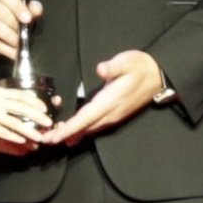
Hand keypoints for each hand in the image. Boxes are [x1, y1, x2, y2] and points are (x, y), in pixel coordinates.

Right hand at [0, 0, 35, 63]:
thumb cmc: (7, 15)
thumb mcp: (19, 9)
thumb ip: (30, 8)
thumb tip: (37, 10)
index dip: (17, 6)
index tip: (28, 19)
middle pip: (0, 11)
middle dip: (15, 24)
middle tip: (25, 34)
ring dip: (10, 37)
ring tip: (20, 44)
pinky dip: (6, 49)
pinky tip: (14, 53)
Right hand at [0, 83, 56, 151]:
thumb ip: (6, 95)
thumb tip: (25, 97)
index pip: (21, 95)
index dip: (35, 102)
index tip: (45, 108)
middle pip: (22, 109)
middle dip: (38, 116)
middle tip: (49, 123)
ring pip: (15, 123)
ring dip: (29, 130)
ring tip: (39, 136)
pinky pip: (3, 132)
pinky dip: (14, 136)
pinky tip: (23, 140)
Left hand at [43, 48, 167, 146]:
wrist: (158, 76)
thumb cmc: (140, 66)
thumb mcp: (127, 62)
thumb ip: (113, 67)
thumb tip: (101, 69)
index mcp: (110, 101)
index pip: (86, 117)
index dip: (70, 127)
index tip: (56, 136)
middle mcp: (110, 113)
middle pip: (85, 127)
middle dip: (65, 135)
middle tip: (45, 141)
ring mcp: (113, 116)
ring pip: (90, 129)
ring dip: (72, 134)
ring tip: (54, 139)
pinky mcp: (114, 115)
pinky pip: (95, 127)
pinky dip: (81, 131)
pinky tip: (73, 135)